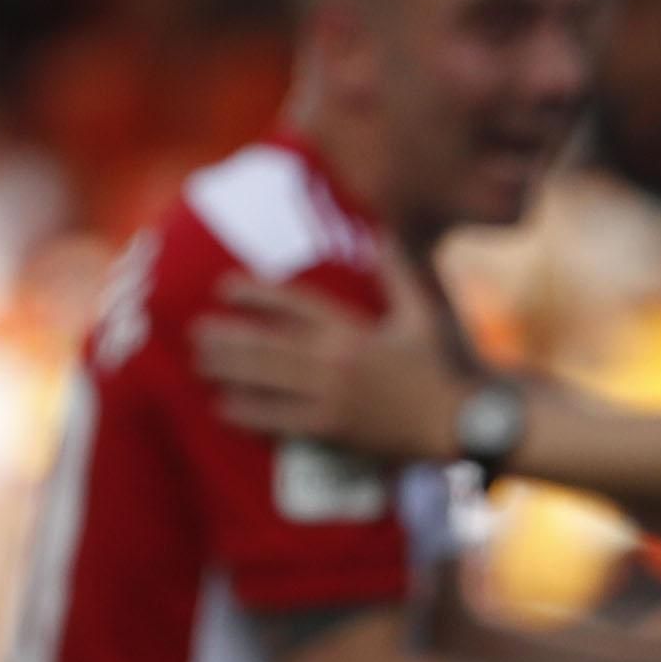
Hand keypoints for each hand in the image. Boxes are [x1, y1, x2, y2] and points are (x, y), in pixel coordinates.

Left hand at [194, 274, 466, 462]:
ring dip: (228, 370)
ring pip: (265, 379)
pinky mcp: (333, 429)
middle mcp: (336, 359)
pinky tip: (223, 407)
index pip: (294, 304)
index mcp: (355, 330)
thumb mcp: (423, 316)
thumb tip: (387, 232)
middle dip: (227, 336)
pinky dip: (248, 412)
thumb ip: (399, 275)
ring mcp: (331, 395)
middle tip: (196, 332)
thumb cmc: (444, 368)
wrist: (464, 421)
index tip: (225, 287)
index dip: (256, 293)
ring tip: (200, 363)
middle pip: (267, 343)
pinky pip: (279, 419)